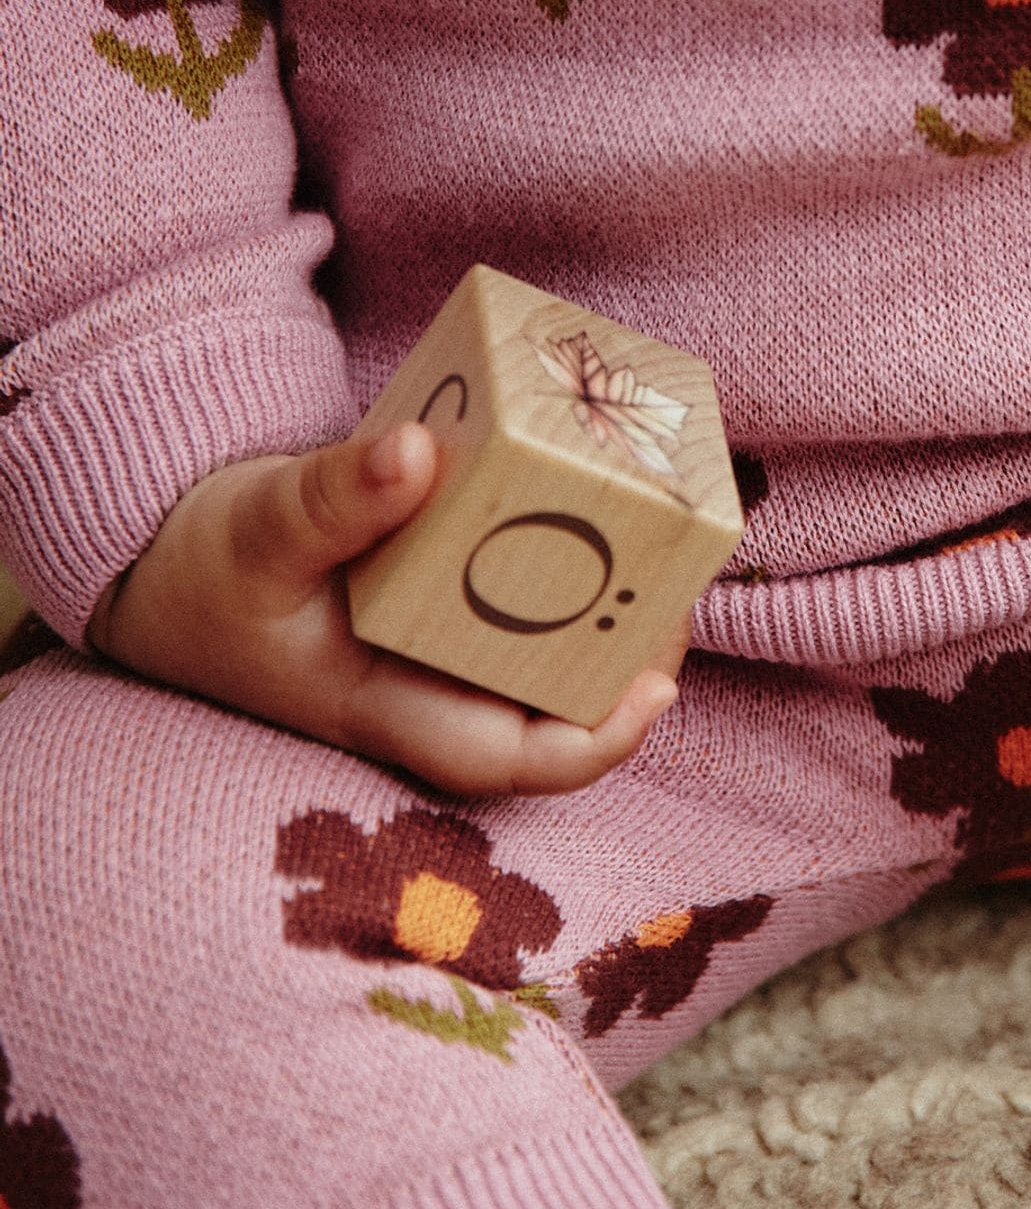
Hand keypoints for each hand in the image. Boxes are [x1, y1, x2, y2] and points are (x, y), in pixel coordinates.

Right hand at [86, 423, 686, 792]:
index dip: (593, 740)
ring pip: (549, 655)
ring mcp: (436, 654)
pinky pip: (524, 602)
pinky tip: (608, 504)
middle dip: (631, 654)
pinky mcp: (443, 605)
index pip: (503, 757)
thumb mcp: (256, 529)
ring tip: (669, 535)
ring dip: (612, 607)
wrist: (168, 570)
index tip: (658, 689)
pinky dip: (568, 563)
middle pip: (554, 706)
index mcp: (379, 705)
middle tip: (684, 576)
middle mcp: (424, 693)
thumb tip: (418, 450)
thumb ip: (332, 499)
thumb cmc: (206, 567)